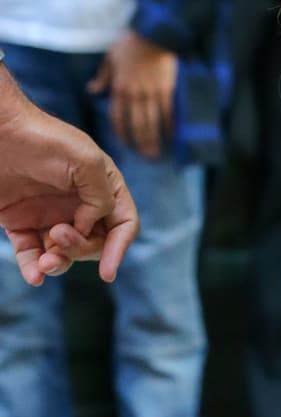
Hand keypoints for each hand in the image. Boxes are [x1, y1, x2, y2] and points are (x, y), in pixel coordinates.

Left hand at [0, 67, 139, 284]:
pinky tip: (35, 275)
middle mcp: (80, 204)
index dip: (119, 247)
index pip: (123, 223)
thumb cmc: (45, 141)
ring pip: (64, 253)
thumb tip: (90, 227)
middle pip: (94, 242)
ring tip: (45, 261)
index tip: (107, 271)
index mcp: (103, 186)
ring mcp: (50, 214)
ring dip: (59, 263)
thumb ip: (101, 197)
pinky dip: (34, 268)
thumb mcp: (86, 161)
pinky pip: (31, 254)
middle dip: (81, 248)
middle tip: (58, 235)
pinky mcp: (21, 223)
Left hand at [87, 31, 178, 159]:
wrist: (153, 34)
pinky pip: (168, 110)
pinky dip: (170, 124)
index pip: (118, 117)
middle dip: (140, 143)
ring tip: (156, 153)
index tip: (126, 144)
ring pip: (152, 121)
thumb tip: (91, 90)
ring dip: (154, 139)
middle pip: (137, 124)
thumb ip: (103, 77)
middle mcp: (135, 94)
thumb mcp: (110, 58)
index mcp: (120, 88)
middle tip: (145, 157)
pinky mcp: (167, 88)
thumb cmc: (130, 43)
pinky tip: (172, 135)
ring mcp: (152, 93)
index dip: (121, 133)